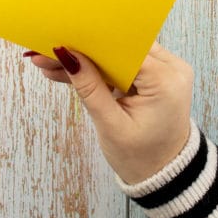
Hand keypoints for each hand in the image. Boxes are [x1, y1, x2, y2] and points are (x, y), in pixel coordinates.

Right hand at [28, 43, 192, 183]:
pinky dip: (99, 70)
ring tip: (51, 66)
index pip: (124, 48)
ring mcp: (165, 71)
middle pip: (120, 48)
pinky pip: (123, 65)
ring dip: (87, 60)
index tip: (58, 43)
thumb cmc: (142, 156)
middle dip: (82, 51)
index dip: (90, 44)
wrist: (166, 174)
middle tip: (46, 55)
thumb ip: (89, 88)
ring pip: (118, 55)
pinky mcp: (155, 77)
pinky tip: (69, 73)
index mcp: (166, 80)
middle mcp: (171, 68)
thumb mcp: (111, 125)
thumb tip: (66, 55)